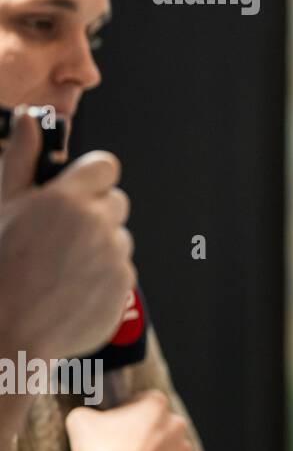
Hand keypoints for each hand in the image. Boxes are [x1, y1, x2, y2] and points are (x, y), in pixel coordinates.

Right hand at [0, 108, 135, 359]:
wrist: (6, 331)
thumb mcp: (3, 205)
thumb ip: (23, 159)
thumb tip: (30, 119)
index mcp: (69, 198)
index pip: (105, 166)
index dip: (89, 177)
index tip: (74, 190)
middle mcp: (98, 223)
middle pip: (114, 201)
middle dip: (93, 211)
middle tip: (58, 234)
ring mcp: (115, 255)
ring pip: (118, 236)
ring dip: (98, 244)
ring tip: (59, 265)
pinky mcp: (124, 285)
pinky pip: (121, 269)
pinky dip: (102, 275)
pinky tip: (70, 286)